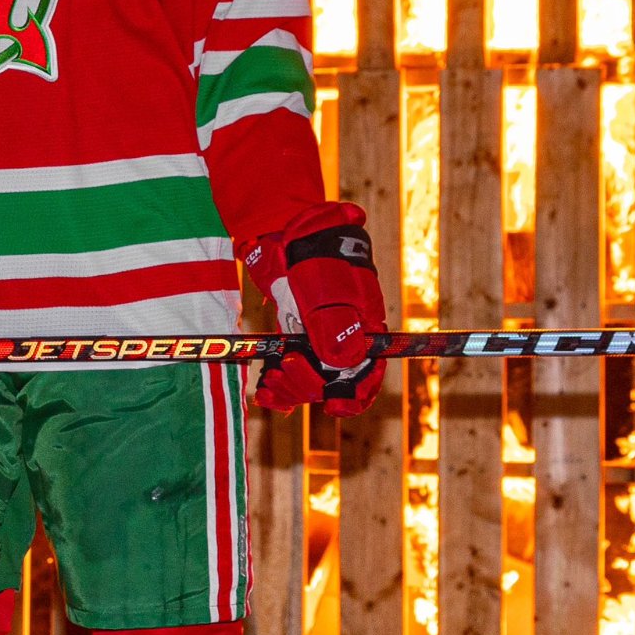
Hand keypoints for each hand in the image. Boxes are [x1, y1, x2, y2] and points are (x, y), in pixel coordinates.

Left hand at [241, 201, 386, 417]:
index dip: (355, 395)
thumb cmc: (314, 252)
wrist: (286, 229)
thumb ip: (334, 325)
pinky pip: (290, 373)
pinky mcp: (295, 338)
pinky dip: (278, 386)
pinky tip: (264, 391)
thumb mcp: (325, 287)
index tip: (333, 406)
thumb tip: (342, 364)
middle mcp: (344, 337)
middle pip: (334, 382)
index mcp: (364, 326)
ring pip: (310, 382)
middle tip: (287, 367)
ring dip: (291, 389)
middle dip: (310, 385)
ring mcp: (318, 338)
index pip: (369, 372)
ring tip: (269, 382)